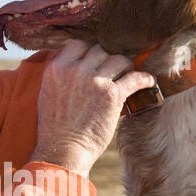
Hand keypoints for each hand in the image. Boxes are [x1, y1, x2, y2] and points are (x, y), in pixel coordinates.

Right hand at [30, 40, 154, 176]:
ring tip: (126, 76)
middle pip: (100, 50)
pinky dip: (144, 79)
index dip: (89, 51)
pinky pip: (134, 77)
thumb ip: (61, 74)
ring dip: (124, 68)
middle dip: (107, 60)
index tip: (95, 61)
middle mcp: (75, 70)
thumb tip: (76, 62)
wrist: (63, 151)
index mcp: (56, 68)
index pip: (78, 44)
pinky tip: (148, 82)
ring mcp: (95, 81)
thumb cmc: (55, 128)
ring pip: (118, 60)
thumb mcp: (47, 93)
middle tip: (113, 71)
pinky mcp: (112, 95)